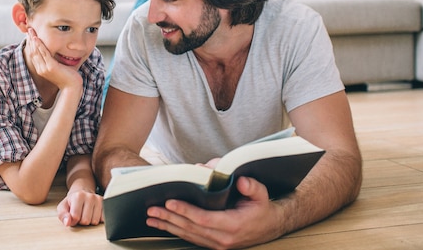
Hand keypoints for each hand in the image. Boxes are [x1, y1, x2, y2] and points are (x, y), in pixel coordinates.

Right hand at [25, 29, 81, 89]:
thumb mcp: (59, 68)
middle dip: (30, 40)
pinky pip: (43, 53)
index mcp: (41, 69)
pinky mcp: (51, 67)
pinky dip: (39, 45)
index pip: (33, 55)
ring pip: (36, 51)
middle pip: (33, 52)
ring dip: (33, 40)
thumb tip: (56, 52)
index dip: (31, 44)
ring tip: (31, 31)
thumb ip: (55, 61)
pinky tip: (36, 38)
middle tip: (29, 30)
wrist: (72, 87)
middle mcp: (41, 69)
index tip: (30, 35)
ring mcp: (45, 68)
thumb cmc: (68, 77)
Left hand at [57, 189, 103, 226]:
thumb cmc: (71, 202)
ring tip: (86, 214)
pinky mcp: (105, 204)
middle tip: (80, 214)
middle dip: (81, 221)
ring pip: (95, 221)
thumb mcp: (62, 207)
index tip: (72, 216)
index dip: (73, 220)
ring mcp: (99, 200)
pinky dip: (97, 219)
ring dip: (89, 221)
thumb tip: (67, 222)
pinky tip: (93, 214)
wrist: (82, 193)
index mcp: (78, 196)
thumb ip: (63, 215)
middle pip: (86, 221)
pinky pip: (102, 220)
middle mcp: (90, 196)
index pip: (76, 217)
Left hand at [146, 176, 284, 248]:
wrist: (271, 226)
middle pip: (191, 228)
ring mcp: (218, 244)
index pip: (204, 219)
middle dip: (170, 218)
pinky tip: (164, 225)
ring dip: (168, 226)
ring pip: (189, 235)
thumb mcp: (262, 193)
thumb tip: (239, 179)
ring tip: (151, 217)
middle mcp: (223, 238)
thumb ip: (251, 186)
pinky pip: (192, 238)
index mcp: (233, 225)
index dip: (186, 211)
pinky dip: (176, 231)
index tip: (170, 202)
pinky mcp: (214, 244)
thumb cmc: (263, 207)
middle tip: (152, 209)